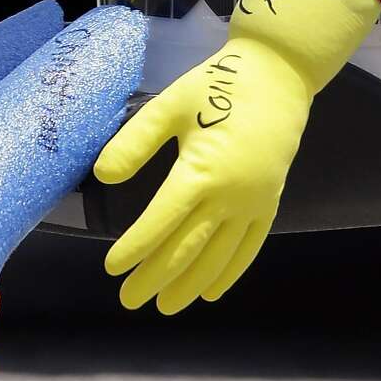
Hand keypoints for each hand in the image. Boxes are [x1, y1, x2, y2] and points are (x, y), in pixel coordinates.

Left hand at [94, 38, 310, 314]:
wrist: (278, 75)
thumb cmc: (218, 85)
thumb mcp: (170, 105)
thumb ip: (135, 142)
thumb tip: (102, 175)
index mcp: (202, 171)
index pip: (161, 221)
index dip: (135, 247)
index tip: (112, 267)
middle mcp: (231, 195)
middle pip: (187, 247)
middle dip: (155, 276)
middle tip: (128, 299)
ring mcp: (254, 203)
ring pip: (217, 256)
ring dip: (189, 283)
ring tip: (164, 305)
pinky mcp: (269, 202)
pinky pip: (249, 248)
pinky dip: (229, 273)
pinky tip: (210, 291)